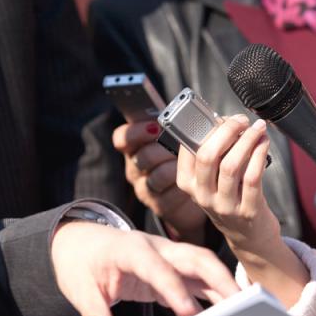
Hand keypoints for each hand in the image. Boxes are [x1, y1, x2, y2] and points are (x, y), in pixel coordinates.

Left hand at [51, 222, 239, 315]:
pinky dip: (216, 295)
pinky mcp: (175, 270)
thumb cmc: (81, 264)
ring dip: (226, 286)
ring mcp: (170, 258)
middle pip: (195, 258)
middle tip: (240, 305)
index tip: (188, 313)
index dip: (173, 289)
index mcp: (130, 249)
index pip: (157, 268)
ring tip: (246, 312)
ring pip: (205, 267)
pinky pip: (201, 281)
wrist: (81, 243)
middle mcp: (157, 249)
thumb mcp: (79, 290)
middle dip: (220, 279)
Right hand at [113, 122, 206, 242]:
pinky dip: (182, 185)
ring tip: (188, 163)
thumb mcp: (175, 140)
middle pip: (142, 156)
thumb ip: (171, 125)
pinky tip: (191, 179)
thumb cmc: (183, 160)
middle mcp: (135, 169)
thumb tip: (183, 110)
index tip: (155, 126)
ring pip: (157, 175)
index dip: (136, 131)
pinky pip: (169, 193)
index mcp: (135, 148)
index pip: (122, 137)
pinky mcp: (159, 205)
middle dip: (165, 149)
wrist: (194, 195)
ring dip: (176, 168)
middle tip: (180, 146)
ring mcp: (145, 189)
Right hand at [175, 114, 307, 307]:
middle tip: (241, 120)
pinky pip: (253, 177)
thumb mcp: (212, 181)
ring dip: (247, 140)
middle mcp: (202, 197)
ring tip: (257, 128)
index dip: (206, 129)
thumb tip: (225, 121)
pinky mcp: (247, 211)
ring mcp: (224, 206)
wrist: (249, 238)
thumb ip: (214, 155)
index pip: (188, 151)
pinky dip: (259, 155)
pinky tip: (264, 144)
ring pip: (232, 165)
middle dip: (226, 131)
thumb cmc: (231, 199)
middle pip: (208, 156)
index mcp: (188, 184)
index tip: (222, 118)